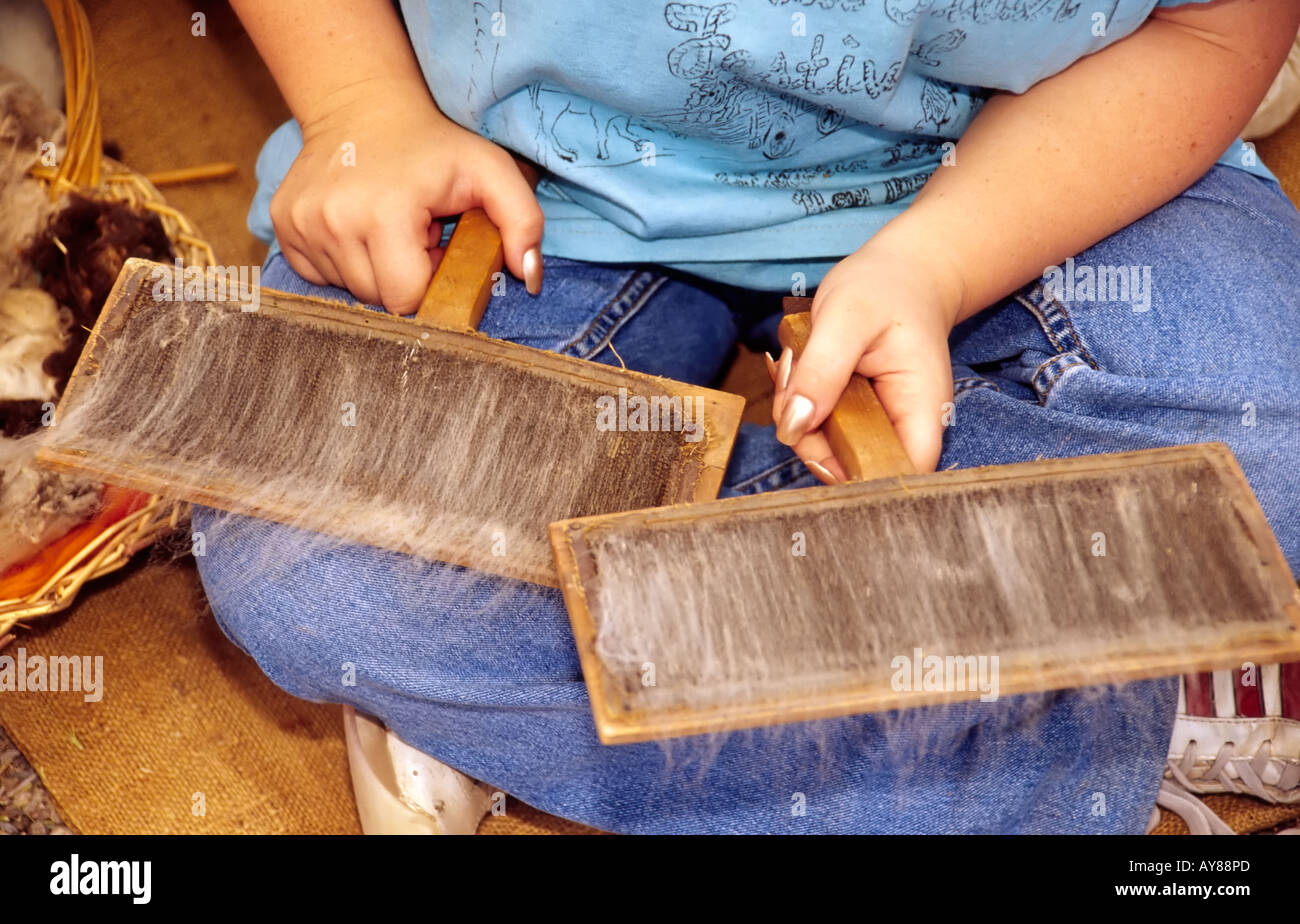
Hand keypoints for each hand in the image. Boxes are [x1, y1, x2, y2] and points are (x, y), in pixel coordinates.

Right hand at [271, 84, 543, 314]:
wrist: (362, 105)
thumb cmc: (435, 145)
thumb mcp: (492, 171)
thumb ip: (524, 223)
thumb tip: (529, 280)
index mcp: (383, 215)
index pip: (407, 298)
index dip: (429, 282)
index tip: (436, 247)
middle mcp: (332, 223)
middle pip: (377, 299)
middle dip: (403, 277)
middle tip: (415, 235)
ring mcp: (301, 225)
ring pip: (349, 289)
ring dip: (374, 269)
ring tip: (388, 228)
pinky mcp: (283, 226)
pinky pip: (319, 276)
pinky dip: (344, 262)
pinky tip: (359, 229)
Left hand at [768, 231, 963, 480]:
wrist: (899, 272)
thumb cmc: (884, 289)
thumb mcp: (846, 319)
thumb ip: (821, 372)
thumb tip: (794, 426)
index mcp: (920, 411)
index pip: (896, 474)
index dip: (853, 476)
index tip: (814, 437)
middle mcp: (901, 427)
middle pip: (850, 467)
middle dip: (808, 435)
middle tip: (795, 380)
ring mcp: (874, 424)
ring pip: (824, 448)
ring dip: (795, 414)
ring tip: (798, 363)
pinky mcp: (852, 416)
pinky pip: (815, 427)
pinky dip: (796, 403)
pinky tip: (799, 367)